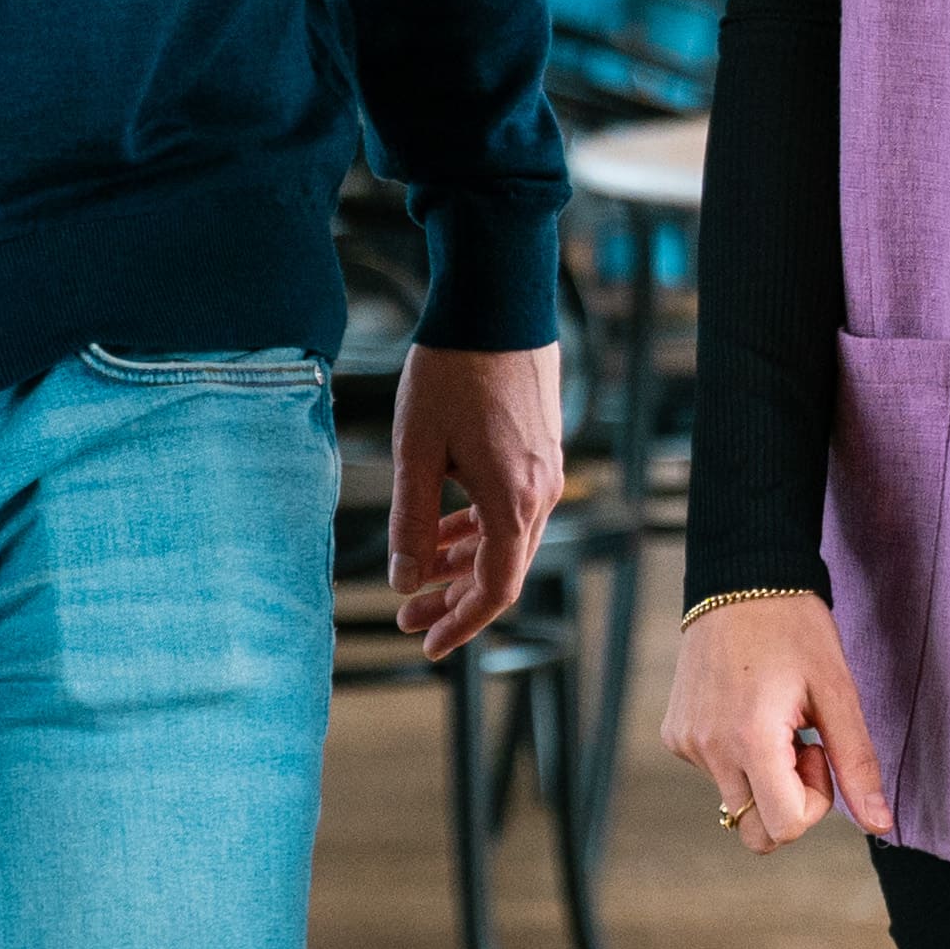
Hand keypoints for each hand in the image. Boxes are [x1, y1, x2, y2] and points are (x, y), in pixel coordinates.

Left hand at [386, 343, 564, 658]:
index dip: (461, 623)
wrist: (496, 305)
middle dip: (454, 599)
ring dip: (463, 564)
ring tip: (418, 578)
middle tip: (407, 617)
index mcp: (513, 501)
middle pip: (503, 570)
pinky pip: (511, 509)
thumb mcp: (416, 453)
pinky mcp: (539, 450)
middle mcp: (540, 493)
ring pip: (507, 540)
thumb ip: (411, 523)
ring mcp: (544, 470)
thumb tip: (405, 581)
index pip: (497, 589)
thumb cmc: (451, 373)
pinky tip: (445, 529)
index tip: (427, 643)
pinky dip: (478, 530)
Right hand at [666, 590, 890, 851]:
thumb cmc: (796, 630)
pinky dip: (738, 756)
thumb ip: (857, 763)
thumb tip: (880, 825)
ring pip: (735, 801)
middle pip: (755, 833)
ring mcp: (687, 744)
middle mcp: (710, 750)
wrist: (741, 579)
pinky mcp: (675, 735)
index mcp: (751, 741)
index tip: (818, 750)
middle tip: (801, 744)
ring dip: (764, 776)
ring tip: (775, 716)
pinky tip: (749, 707)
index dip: (815, 803)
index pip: (785, 827)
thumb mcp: (838, 692)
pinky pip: (714, 772)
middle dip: (788, 803)